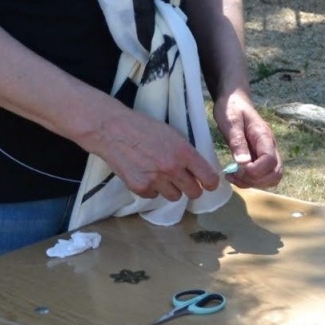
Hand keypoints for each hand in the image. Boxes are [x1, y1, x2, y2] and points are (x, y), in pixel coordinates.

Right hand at [94, 107, 220, 202]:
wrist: (113, 130)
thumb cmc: (143, 127)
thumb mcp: (172, 134)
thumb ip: (186, 152)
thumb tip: (198, 169)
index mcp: (183, 152)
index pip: (208, 178)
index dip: (211, 183)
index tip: (209, 183)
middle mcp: (172, 168)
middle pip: (194, 192)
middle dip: (192, 188)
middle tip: (185, 181)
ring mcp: (155, 180)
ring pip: (175, 197)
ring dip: (172, 189)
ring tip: (161, 175)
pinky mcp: (139, 188)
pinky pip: (154, 196)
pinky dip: (152, 188)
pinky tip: (145, 174)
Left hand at [213, 89, 282, 188]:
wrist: (234, 100)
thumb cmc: (232, 108)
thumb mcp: (231, 122)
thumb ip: (237, 141)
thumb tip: (243, 163)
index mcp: (264, 137)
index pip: (270, 161)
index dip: (256, 170)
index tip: (238, 167)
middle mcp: (270, 147)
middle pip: (276, 173)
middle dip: (256, 180)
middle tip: (235, 174)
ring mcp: (266, 153)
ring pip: (271, 178)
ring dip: (253, 183)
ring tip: (233, 176)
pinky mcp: (260, 157)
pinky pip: (262, 176)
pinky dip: (250, 181)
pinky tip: (234, 174)